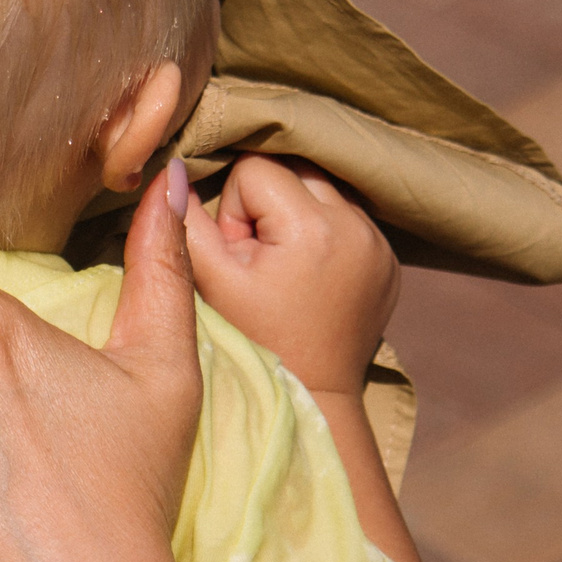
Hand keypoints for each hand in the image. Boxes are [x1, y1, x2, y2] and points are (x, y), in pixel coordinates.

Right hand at [182, 156, 396, 397]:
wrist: (315, 395)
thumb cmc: (255, 340)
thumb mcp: (210, 279)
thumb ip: (185, 220)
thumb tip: (172, 168)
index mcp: (313, 227)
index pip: (255, 168)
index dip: (235, 209)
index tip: (241, 254)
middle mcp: (357, 225)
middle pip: (294, 166)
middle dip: (267, 202)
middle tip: (261, 257)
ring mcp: (380, 241)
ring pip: (322, 186)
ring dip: (296, 212)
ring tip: (286, 265)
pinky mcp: (389, 257)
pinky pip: (347, 214)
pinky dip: (323, 230)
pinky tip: (312, 271)